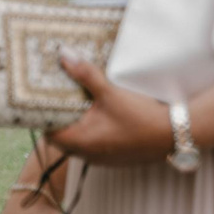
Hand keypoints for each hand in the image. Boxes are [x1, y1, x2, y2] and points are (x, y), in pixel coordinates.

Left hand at [45, 55, 176, 166]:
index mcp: (82, 142)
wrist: (176, 135)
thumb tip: (64, 54)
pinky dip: (90, 131)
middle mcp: (89, 155)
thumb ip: (85, 74)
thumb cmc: (141, 117)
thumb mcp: (110, 93)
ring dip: (75, 125)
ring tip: (72, 101)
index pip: (48, 134)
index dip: (40, 117)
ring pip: (79, 142)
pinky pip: (95, 145)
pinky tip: (96, 114)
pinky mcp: (117, 157)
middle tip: (53, 96)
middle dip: (57, 118)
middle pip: (62, 138)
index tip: (37, 100)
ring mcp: (104, 159)